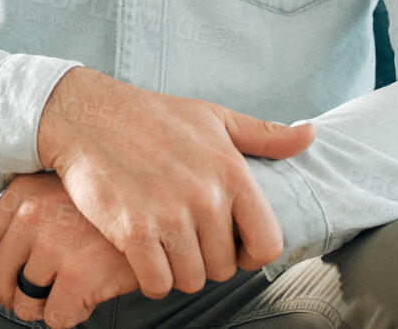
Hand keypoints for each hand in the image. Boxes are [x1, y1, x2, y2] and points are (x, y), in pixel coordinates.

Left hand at [0, 171, 138, 328]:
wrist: (158, 212)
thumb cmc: (108, 209)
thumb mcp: (57, 195)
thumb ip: (25, 219)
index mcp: (22, 193)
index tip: (3, 288)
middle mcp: (32, 213)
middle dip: (17, 298)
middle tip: (41, 295)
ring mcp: (54, 243)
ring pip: (25, 305)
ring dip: (48, 307)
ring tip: (71, 288)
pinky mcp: (78, 273)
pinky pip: (56, 318)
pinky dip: (73, 315)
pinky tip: (88, 294)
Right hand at [34, 67, 314, 299]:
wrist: (88, 115)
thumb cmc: (152, 116)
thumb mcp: (213, 117)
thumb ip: (264, 134)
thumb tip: (309, 136)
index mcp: (231, 172)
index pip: (268, 244)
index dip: (251, 253)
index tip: (231, 244)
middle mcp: (205, 196)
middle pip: (224, 267)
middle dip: (207, 259)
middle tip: (186, 237)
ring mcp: (169, 216)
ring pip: (191, 279)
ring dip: (178, 269)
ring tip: (164, 244)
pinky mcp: (133, 232)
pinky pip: (157, 282)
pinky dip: (151, 276)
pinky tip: (143, 252)